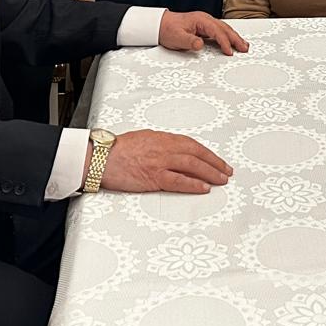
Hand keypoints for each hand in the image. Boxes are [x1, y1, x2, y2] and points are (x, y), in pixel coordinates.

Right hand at [100, 129, 232, 193]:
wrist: (100, 157)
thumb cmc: (117, 149)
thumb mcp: (143, 139)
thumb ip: (160, 145)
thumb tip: (173, 152)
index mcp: (162, 138)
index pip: (191, 144)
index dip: (207, 153)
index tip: (217, 160)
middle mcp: (164, 148)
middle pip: (196, 153)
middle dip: (214, 162)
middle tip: (226, 171)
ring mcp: (160, 162)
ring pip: (192, 165)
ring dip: (210, 173)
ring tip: (221, 180)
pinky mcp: (153, 177)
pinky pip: (178, 180)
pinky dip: (193, 184)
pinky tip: (204, 188)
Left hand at [158, 10, 249, 55]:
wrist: (159, 25)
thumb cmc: (168, 29)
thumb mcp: (177, 38)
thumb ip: (189, 41)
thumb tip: (201, 44)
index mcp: (200, 20)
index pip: (217, 31)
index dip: (224, 42)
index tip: (229, 52)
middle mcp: (205, 19)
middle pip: (225, 28)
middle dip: (236, 38)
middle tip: (245, 48)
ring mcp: (205, 23)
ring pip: (224, 29)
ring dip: (234, 37)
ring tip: (244, 45)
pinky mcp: (204, 28)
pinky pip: (220, 31)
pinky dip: (228, 36)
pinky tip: (232, 41)